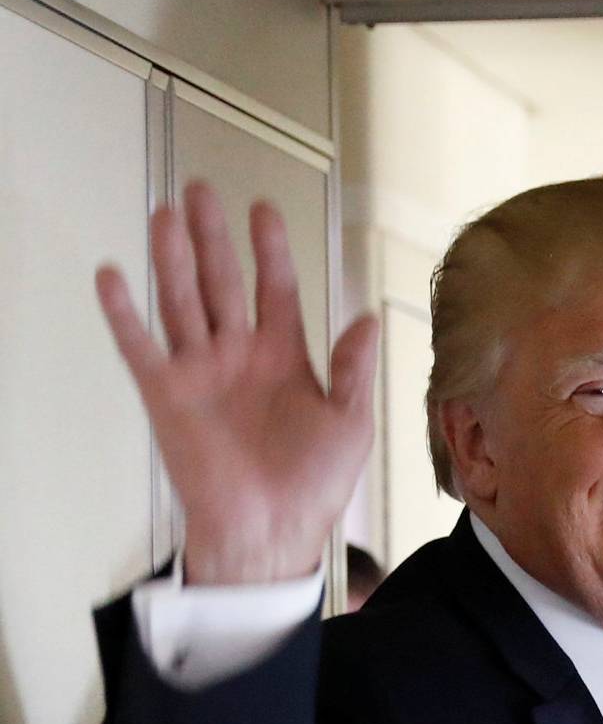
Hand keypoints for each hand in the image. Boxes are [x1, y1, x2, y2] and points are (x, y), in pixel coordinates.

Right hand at [96, 181, 378, 584]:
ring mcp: (201, 372)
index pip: (276, 289)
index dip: (270, 249)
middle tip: (201, 191)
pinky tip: (112, 275)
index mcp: (285, 358)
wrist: (272, 533)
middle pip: (222, 282)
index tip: (262, 209)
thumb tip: (368, 319)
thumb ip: (354, 370)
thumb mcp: (351, 424)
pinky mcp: (167, 395)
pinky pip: (140, 346)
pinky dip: (123, 313)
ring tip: (166, 213)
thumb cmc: (313, 487)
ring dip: (173, 258)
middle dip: (212, 237)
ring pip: (183, 301)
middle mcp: (239, 356)